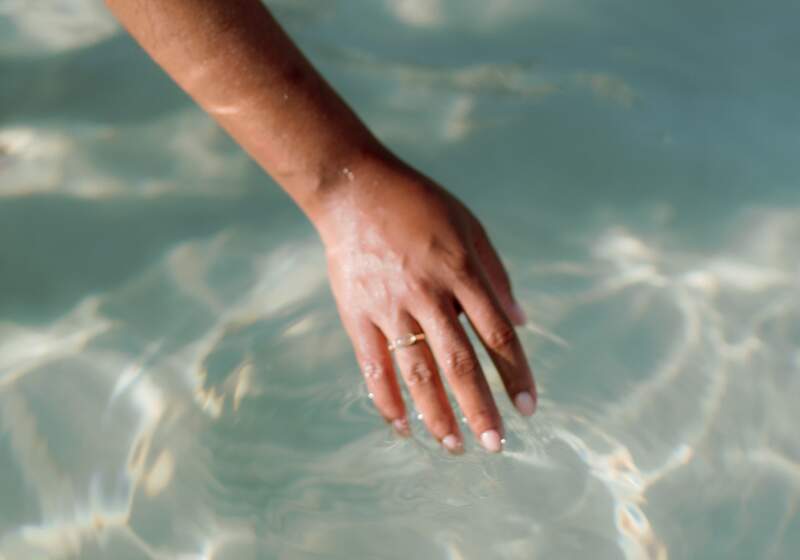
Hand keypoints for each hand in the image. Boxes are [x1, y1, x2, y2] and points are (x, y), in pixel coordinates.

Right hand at [314, 156, 536, 452]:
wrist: (354, 189)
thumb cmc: (418, 204)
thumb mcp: (470, 226)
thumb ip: (496, 275)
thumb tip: (521, 322)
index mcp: (460, 270)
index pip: (496, 333)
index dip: (515, 373)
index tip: (528, 406)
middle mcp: (427, 293)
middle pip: (460, 362)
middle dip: (480, 407)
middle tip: (496, 444)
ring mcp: (390, 306)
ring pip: (418, 371)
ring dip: (437, 413)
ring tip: (454, 446)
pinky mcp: (358, 313)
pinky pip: (374, 365)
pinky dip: (387, 399)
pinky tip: (403, 426)